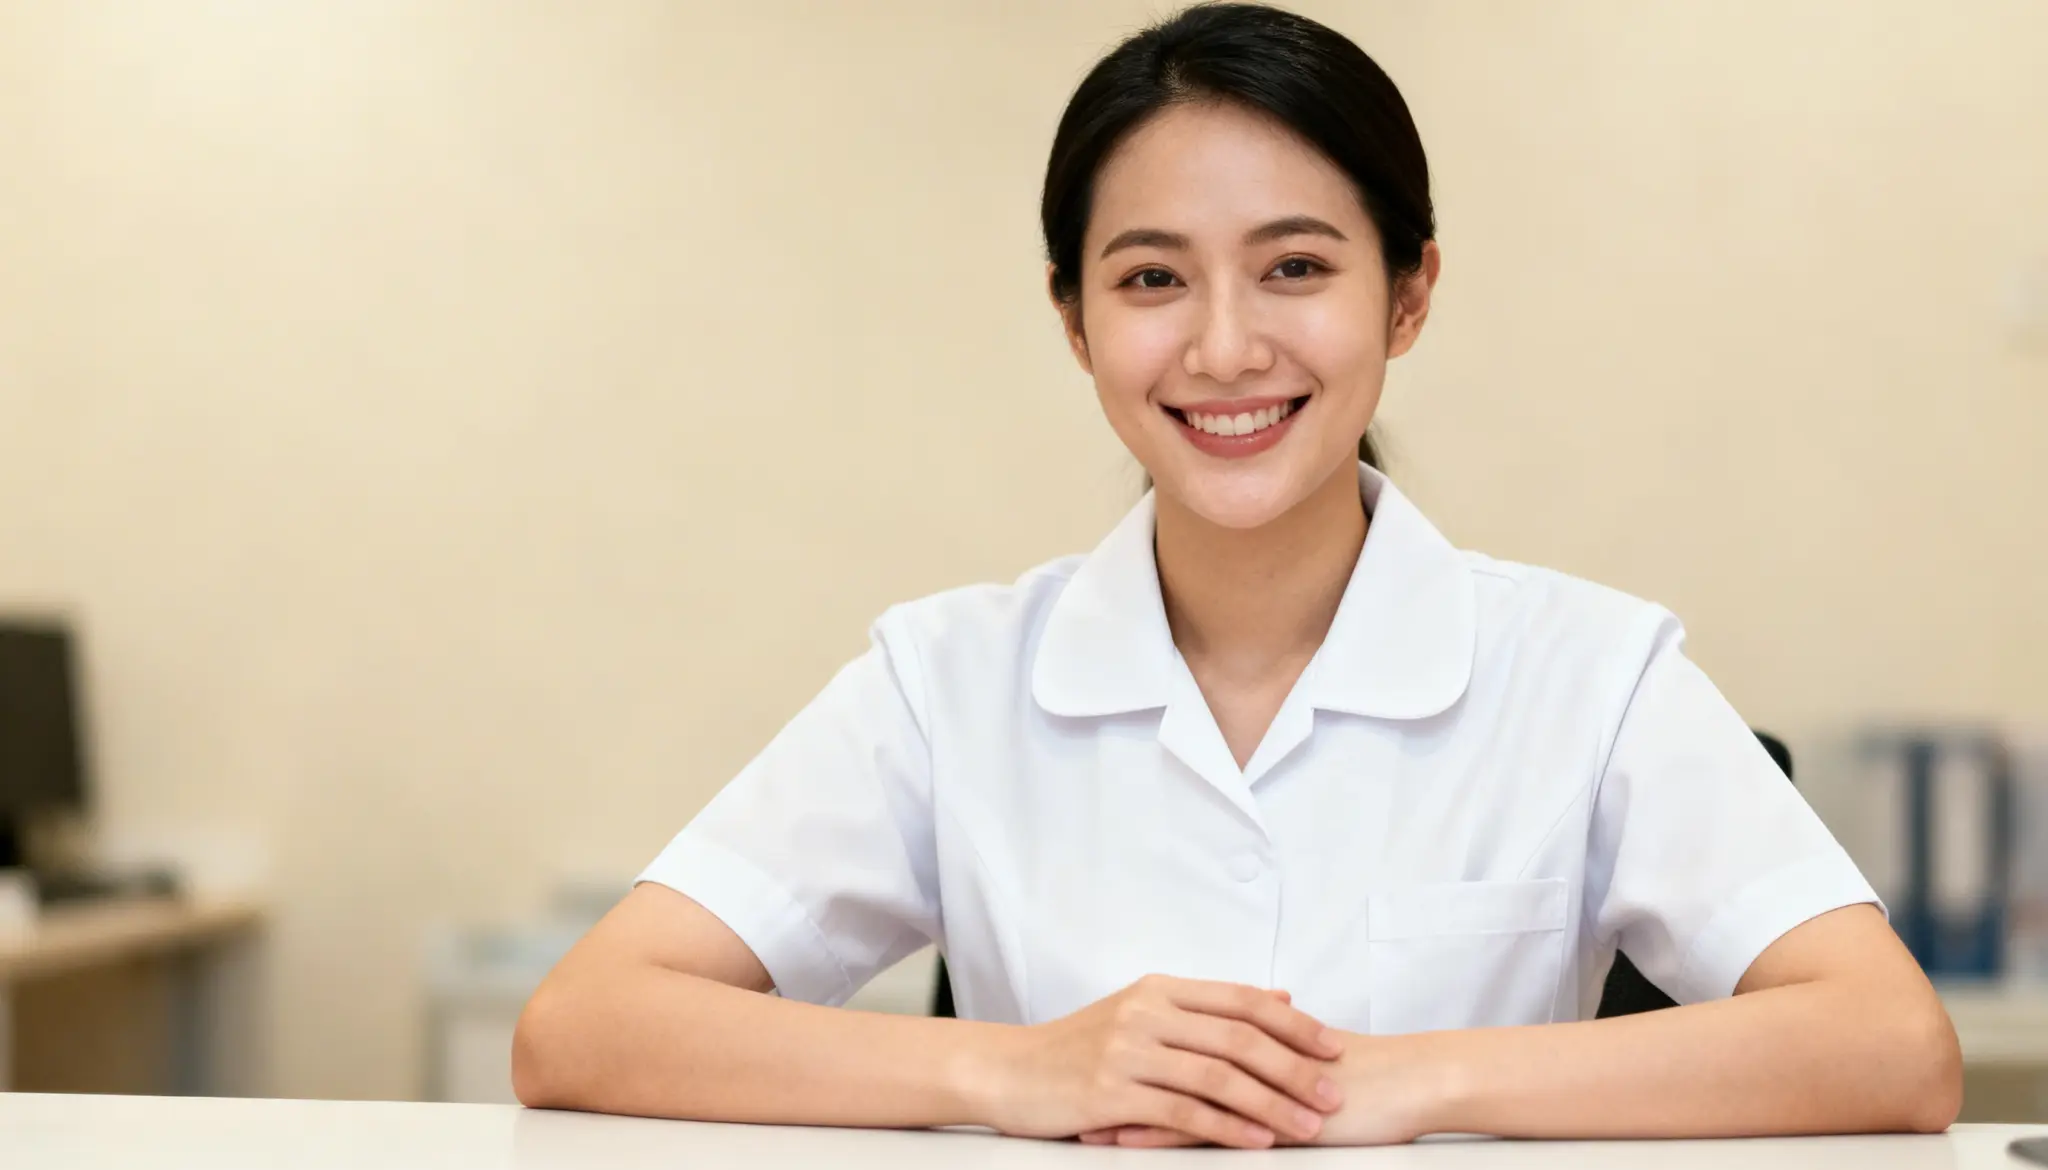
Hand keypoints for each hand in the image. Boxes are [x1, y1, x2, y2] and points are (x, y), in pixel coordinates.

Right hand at [966, 974, 1346, 1148]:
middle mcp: (1147, 1013)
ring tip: (1307, 1126)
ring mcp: (1129, 1052)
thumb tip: (1280, 997)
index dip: (1293, 1024)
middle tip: (1333, 1094)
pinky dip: (1227, 1128)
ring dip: (1271, 1104)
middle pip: (1238, 1038)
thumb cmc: (1079, 1047)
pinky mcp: (1113, 1093)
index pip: (1241, 1001)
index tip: (1333, 1047)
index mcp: (1160, 989)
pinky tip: (1257, 1142)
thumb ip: (1210, 1006)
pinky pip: (1184, 1112)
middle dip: (1294, 1068)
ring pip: (1218, 1076)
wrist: (1009, 1071)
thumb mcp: (1144, 1011)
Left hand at [1084, 1029, 1454, 1147]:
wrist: (1412, 1082)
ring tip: (1083, 1121)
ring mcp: (1253, 1079)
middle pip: (1165, 1056)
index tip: (1089, 1059)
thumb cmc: (1364, 1075)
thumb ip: (1266, 1048)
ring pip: (1175, 1088)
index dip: (1134, 1045)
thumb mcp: (1304, 1058)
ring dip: (1127, 1107)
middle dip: (1115, 1073)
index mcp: (1252, 1029)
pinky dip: (1162, 1133)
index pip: (1178, 1034)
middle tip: (1068, 1089)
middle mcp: (1246, 1048)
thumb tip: (1237, 1048)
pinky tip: (1128, 1141)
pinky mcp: (1266, 1113)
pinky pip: (1205, 1123)